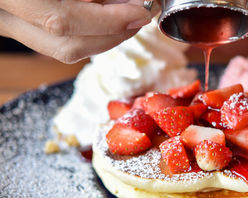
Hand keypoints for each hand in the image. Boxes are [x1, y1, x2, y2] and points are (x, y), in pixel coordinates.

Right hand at [0, 0, 156, 62]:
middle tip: (138, 17)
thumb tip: (131, 1)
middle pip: (65, 45)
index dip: (109, 21)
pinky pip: (55, 40)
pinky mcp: (13, 23)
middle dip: (112, 36)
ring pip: (61, 49)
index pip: (63, 19)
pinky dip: (86, 33)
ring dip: (103, 38)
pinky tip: (102, 17)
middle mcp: (2, 11)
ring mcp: (4, 21)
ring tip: (125, 17)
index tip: (140, 11)